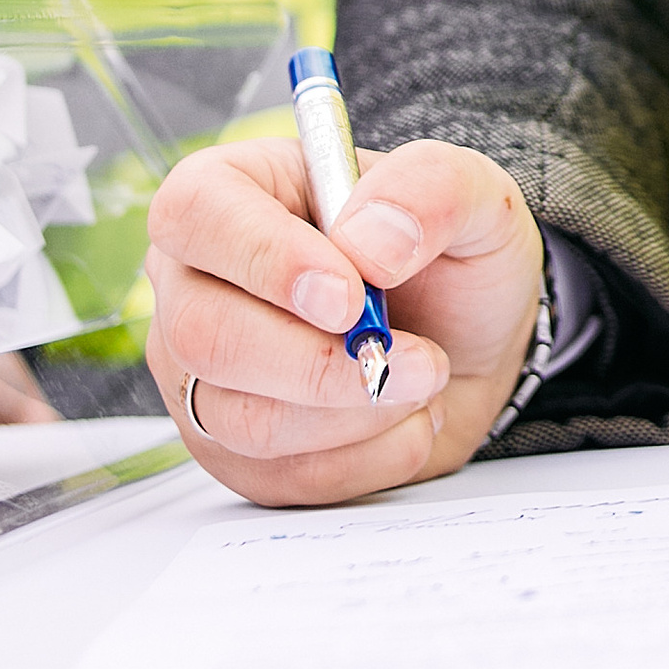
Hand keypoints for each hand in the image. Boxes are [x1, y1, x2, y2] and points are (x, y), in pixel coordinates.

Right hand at [147, 135, 542, 507]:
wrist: (469, 342)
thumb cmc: (449, 255)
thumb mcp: (472, 196)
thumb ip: (430, 190)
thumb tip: (369, 243)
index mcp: (234, 190)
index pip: (197, 213)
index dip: (265, 258)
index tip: (350, 296)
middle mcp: (195, 281)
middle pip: (203, 333)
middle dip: (322, 362)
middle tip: (418, 359)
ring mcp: (201, 373)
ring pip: (242, 419)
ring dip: (357, 414)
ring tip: (424, 381)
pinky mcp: (229, 449)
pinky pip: (276, 478)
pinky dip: (363, 459)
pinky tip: (404, 419)